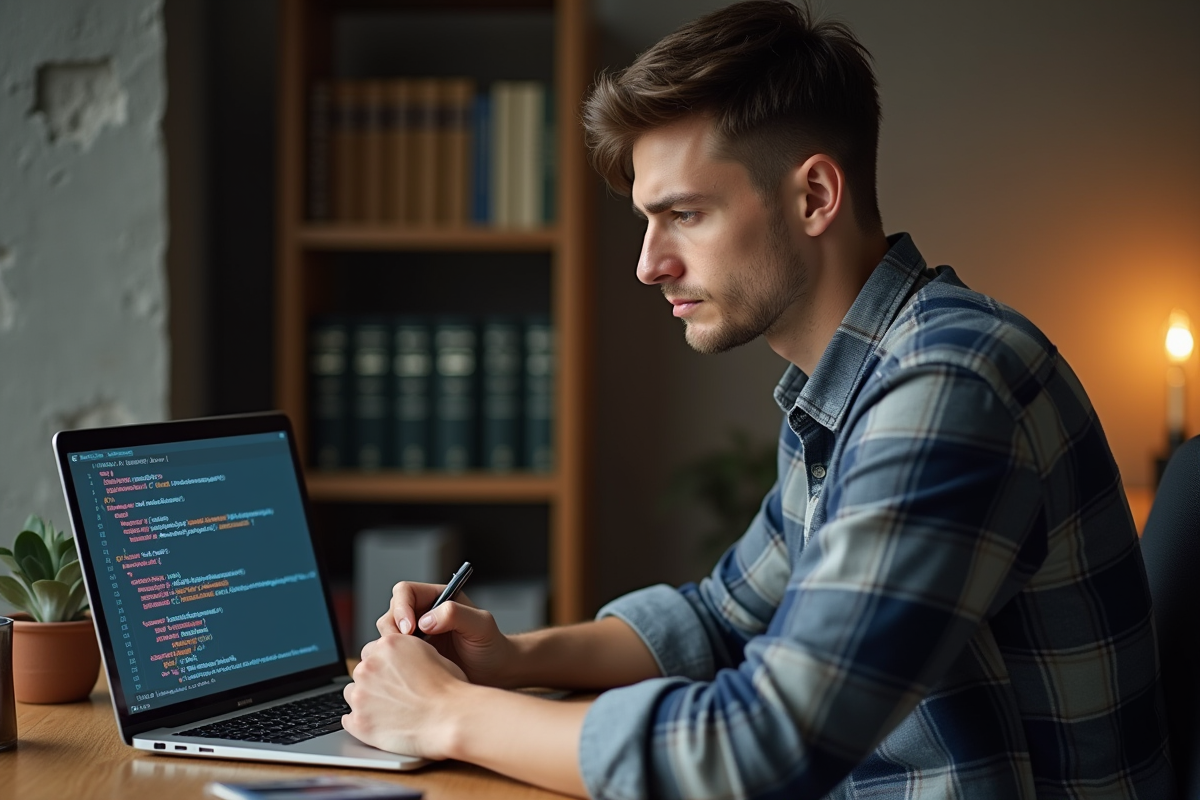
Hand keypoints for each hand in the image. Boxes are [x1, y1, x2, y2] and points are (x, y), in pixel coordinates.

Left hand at [342, 633, 468, 759]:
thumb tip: (399, 660)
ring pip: (352, 693)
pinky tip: (381, 724)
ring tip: (389, 710)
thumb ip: (407, 653)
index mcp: (388, 645)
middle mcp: (369, 666)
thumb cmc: (449, 690)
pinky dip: (362, 721)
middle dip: (374, 681)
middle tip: (394, 694)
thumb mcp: (432, 655)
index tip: (393, 674)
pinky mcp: (358, 722)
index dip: (385, 663)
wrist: (451, 720)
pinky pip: (348, 720)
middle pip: (361, 670)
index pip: (372, 650)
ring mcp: (361, 695)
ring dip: (366, 699)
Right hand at [378, 580, 519, 687]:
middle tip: (406, 648)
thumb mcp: (481, 625)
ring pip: (388, 634)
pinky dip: (395, 661)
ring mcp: (416, 635)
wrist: (495, 672)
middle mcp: (423, 613)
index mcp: (437, 597)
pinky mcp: (413, 656)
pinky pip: (393, 654)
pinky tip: (412, 673)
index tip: (410, 629)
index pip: (405, 591)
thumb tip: (426, 620)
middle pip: (391, 612)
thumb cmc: (492, 645)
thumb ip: (456, 614)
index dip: (402, 608)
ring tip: (413, 662)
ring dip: (393, 647)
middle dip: (393, 629)